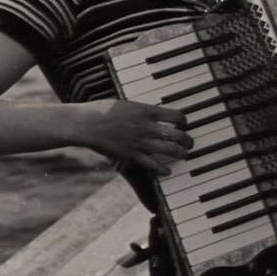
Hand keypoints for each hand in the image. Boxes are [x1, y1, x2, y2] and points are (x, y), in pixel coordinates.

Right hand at [72, 99, 192, 174]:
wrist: (86, 124)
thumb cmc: (102, 111)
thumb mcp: (127, 104)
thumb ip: (142, 111)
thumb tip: (153, 113)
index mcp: (146, 111)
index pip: (176, 116)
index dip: (184, 121)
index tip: (184, 123)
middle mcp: (147, 127)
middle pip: (177, 135)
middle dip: (187, 140)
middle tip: (189, 142)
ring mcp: (140, 142)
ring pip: (170, 150)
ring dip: (181, 153)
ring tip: (184, 154)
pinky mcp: (132, 156)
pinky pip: (153, 165)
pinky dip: (163, 169)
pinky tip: (168, 171)